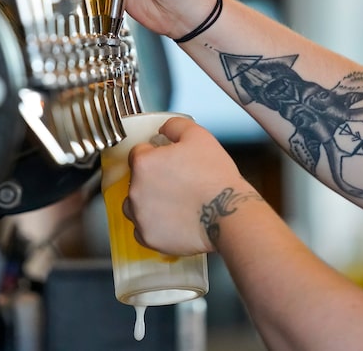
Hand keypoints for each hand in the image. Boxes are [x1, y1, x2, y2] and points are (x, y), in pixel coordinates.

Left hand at [123, 116, 250, 255]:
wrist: (228, 213)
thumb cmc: (215, 177)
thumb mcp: (198, 136)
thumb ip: (175, 125)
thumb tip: (163, 129)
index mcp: (143, 163)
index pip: (138, 154)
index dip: (155, 155)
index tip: (169, 163)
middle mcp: (135, 190)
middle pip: (135, 180)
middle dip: (152, 180)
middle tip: (177, 183)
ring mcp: (140, 216)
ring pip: (134, 206)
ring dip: (148, 203)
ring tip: (173, 203)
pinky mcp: (148, 237)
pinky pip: (142, 230)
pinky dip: (153, 226)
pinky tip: (172, 220)